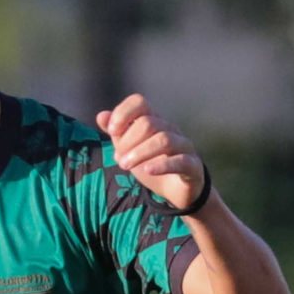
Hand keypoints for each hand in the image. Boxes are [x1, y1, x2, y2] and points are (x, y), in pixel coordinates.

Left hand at [95, 94, 207, 212]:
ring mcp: (184, 146)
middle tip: (118, 159)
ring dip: (140, 153)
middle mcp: (170, 129)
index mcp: (153, 121)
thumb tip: (101, 116)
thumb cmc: (151, 164)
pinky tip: (148, 171)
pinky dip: (162, 165)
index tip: (112, 131)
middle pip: (148, 123)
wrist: (175, 190)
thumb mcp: (129, 149)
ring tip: (125, 166)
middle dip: (128, 141)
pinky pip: (180, 161)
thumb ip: (117, 133)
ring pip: (163, 140)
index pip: (139, 102)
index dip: (123, 112)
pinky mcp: (192, 166)